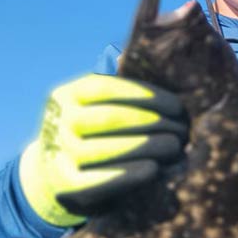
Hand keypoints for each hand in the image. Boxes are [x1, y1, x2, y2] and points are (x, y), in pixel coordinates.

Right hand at [19, 73, 187, 225]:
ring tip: (175, 147)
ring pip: (107, 148)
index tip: (177, 105)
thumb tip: (156, 52)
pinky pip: (99, 181)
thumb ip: (120, 90)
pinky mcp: (64, 185)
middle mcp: (59, 121)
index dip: (144, 95)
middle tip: (183, 130)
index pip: (106, 88)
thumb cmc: (91, 135)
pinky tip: (154, 170)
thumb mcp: (95, 107)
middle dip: (153, 122)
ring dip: (147, 147)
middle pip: (111, 118)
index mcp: (67, 94)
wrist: (54, 177)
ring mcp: (59, 153)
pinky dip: (128, 175)